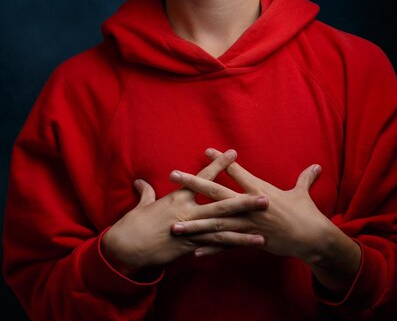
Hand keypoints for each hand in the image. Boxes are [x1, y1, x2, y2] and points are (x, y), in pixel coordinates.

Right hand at [101, 149, 267, 275]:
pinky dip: (229, 247)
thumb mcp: (141, 206)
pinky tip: (242, 249)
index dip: (219, 165)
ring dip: (244, 231)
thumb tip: (141, 182)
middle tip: (265, 198)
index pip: (202, 178)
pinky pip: (213, 247)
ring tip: (263, 231)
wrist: (125, 248)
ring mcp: (190, 232)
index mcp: (178, 198)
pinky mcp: (189, 248)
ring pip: (222, 230)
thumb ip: (146, 193)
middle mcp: (188, 213)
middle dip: (244, 202)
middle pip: (221, 206)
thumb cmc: (132, 224)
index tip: (234, 153)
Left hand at [170, 148, 328, 262]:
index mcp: (258, 190)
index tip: (205, 150)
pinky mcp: (249, 240)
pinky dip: (211, 248)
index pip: (236, 171)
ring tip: (175, 224)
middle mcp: (248, 205)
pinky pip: (226, 245)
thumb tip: (317, 166)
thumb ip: (304, 179)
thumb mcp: (302, 193)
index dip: (221, 160)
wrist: (311, 238)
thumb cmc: (306, 213)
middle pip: (216, 192)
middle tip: (173, 175)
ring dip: (194, 223)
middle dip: (193, 183)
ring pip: (215, 222)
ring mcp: (246, 224)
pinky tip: (194, 251)